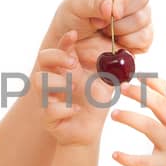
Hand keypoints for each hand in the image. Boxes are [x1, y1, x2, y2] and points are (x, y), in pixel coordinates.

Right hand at [32, 29, 118, 145]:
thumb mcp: (105, 83)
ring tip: (74, 88)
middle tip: (73, 63)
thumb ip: (111, 68)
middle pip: (43, 58)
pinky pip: (49, 109)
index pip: (61, 49)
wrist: (88, 132)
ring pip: (39, 81)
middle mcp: (53, 81)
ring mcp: (47, 98)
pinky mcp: (47, 118)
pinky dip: (64, 108)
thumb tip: (126, 53)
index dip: (65, 40)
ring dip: (58, 82)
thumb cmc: (93, 105)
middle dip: (57, 57)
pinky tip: (76, 110)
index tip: (74, 34)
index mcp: (66, 69)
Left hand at [42, 0, 152, 55]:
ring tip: (104, 30)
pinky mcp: (143, 33)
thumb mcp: (76, 5)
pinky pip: (146, 38)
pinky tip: (116, 41)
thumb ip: (93, 3)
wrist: (73, 43)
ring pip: (144, 19)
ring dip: (120, 30)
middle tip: (101, 23)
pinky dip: (129, 43)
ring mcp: (140, 12)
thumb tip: (111, 8)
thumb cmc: (73, 16)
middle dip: (120, 16)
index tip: (114, 13)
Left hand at [109, 77, 165, 165]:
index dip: (153, 82)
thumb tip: (157, 92)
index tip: (138, 75)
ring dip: (129, 117)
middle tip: (122, 87)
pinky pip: (142, 161)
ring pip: (148, 126)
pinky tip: (115, 154)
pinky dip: (127, 158)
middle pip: (158, 104)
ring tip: (114, 114)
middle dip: (139, 93)